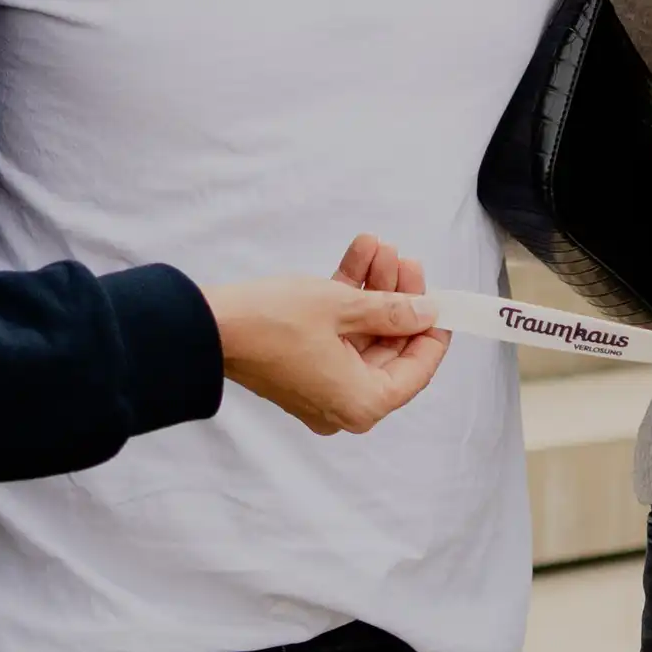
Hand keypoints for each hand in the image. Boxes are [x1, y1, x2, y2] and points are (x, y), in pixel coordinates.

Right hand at [204, 237, 445, 434]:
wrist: (208, 326)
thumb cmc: (271, 323)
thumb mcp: (343, 307)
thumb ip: (393, 310)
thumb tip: (425, 311)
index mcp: (362, 403)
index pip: (417, 369)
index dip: (433, 329)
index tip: (442, 298)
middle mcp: (343, 404)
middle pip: (389, 347)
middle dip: (398, 296)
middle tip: (404, 260)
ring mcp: (322, 385)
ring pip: (364, 333)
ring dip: (373, 288)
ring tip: (379, 248)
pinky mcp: (303, 364)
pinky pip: (338, 332)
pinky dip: (348, 295)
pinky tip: (358, 253)